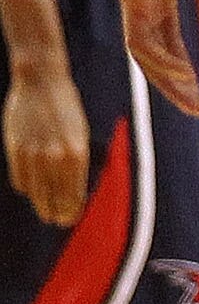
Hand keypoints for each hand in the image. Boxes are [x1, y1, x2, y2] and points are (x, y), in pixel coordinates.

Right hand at [4, 65, 90, 224]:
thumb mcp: (78, 133)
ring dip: (41, 203)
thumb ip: (74, 160)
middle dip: (57, 212)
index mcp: (77, 153)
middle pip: (53, 198)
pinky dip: (27, 187)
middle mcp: (55, 157)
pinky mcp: (15, 152)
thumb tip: (72, 188)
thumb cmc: (65, 108)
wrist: (41, 83)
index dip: (72, 210)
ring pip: (35, 193)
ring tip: (47, 212)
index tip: (71, 219)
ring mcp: (33, 156)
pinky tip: (32, 189)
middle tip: (58, 220)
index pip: (73, 194)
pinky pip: (20, 180)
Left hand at [77, 0, 198, 116]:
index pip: (168, 45)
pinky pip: (141, 38)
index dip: (183, 74)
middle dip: (174, 87)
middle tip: (196, 110)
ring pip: (145, 54)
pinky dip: (161, 59)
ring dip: (169, 79)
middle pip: (154, 57)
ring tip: (192, 96)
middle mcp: (143, 3)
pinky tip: (182, 71)